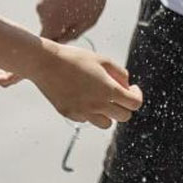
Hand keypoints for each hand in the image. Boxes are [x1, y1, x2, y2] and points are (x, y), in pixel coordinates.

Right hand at [28, 41, 142, 128]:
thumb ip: (120, 74)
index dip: (137, 96)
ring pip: (106, 124)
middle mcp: (97, 105)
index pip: (134, 104)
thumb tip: (127, 86)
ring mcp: (82, 112)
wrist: (46, 63)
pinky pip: (87, 120)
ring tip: (102, 99)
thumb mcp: (103, 60)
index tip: (132, 89)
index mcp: (108, 90)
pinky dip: (90, 113)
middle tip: (119, 94)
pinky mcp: (69, 115)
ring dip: (108, 114)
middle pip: (124, 117)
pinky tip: (84, 97)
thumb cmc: (75, 58)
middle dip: (124, 106)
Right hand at [37, 0, 107, 42]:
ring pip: (50, 8)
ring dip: (60, 7)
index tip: (69, 33)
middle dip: (60, 22)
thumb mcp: (88, 21)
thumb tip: (63, 40)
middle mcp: (41, 11)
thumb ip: (73, 34)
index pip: (48, 39)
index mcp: (50, 23)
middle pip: (48, 23)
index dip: (59, 38)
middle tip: (79, 12)